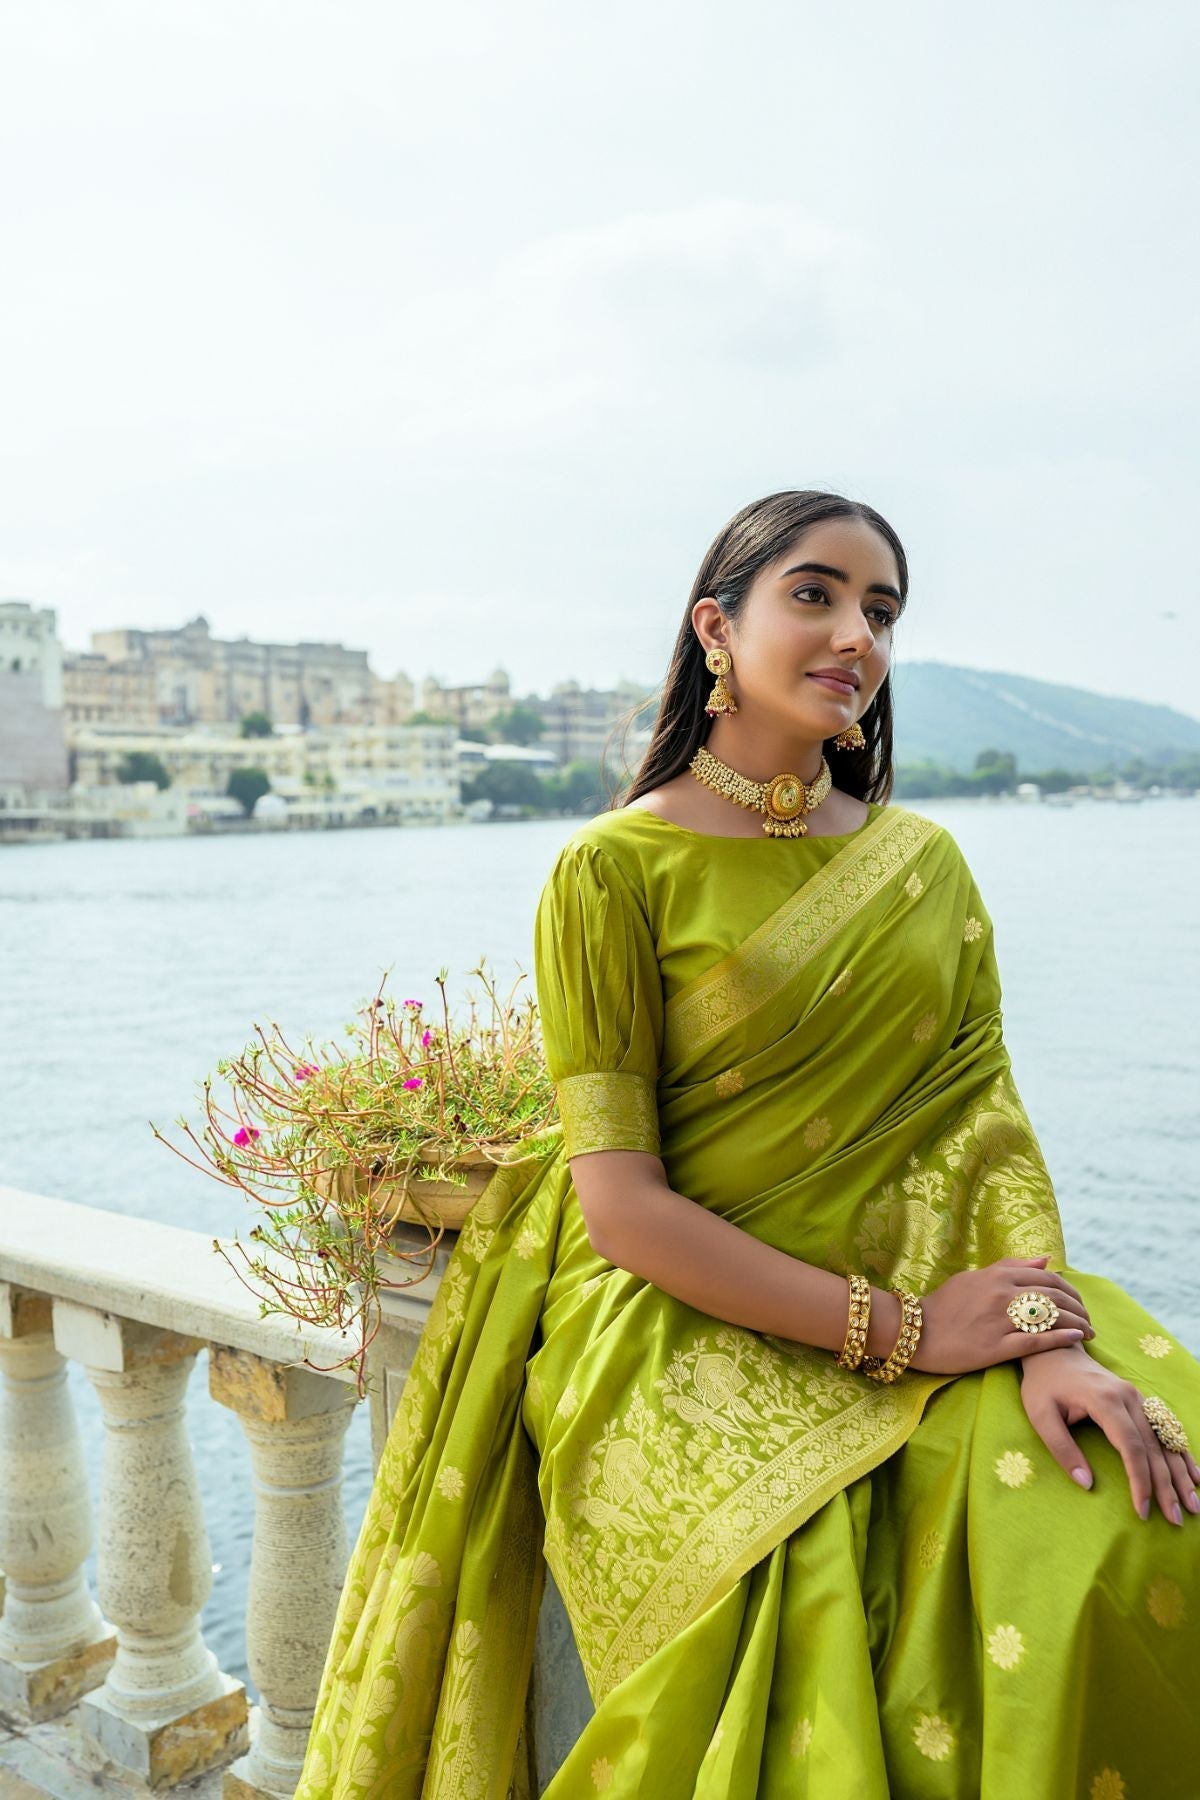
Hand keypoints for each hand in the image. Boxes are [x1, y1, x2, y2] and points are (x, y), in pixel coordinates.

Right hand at [911, 1255, 1093, 1375]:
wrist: (916, 1331)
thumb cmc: (945, 1305)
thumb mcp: (974, 1277)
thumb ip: (1009, 1267)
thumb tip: (1045, 1259)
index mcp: (997, 1276)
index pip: (1046, 1277)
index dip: (1069, 1289)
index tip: (1079, 1301)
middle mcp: (1001, 1295)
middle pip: (1054, 1296)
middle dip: (1079, 1308)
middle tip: (1089, 1319)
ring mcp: (999, 1321)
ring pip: (1050, 1318)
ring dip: (1077, 1324)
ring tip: (1089, 1333)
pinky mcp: (996, 1347)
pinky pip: (1036, 1342)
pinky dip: (1061, 1340)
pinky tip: (1076, 1340)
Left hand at [1020, 1345, 1199, 1522]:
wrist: (1053, 1350)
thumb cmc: (1043, 1384)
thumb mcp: (1040, 1415)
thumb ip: (1062, 1449)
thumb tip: (1086, 1484)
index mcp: (1105, 1401)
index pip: (1131, 1447)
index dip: (1140, 1481)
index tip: (1142, 1510)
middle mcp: (1128, 1397)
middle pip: (1154, 1447)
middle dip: (1167, 1486)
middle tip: (1176, 1518)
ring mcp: (1138, 1397)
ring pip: (1165, 1439)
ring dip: (1181, 1473)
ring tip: (1193, 1504)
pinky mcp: (1140, 1400)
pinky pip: (1166, 1428)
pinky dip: (1180, 1453)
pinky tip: (1194, 1475)